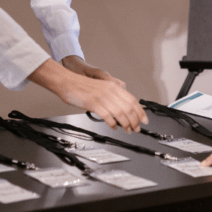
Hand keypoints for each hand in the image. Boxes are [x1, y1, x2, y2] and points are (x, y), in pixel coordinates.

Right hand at [28, 60, 147, 131]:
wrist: (67, 82)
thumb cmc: (82, 86)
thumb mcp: (101, 87)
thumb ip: (112, 95)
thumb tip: (122, 108)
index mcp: (113, 86)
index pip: (132, 100)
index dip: (140, 111)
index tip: (144, 120)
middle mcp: (110, 90)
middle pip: (129, 108)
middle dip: (135, 121)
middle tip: (136, 128)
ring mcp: (102, 97)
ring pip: (120, 113)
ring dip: (126, 124)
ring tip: (128, 130)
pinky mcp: (93, 103)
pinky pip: (107, 116)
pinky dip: (112, 124)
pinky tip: (114, 127)